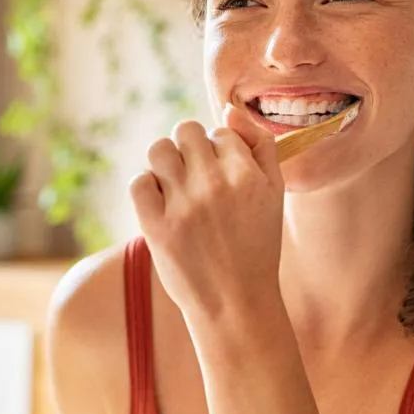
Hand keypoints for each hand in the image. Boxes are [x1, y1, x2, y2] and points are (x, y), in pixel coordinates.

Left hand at [129, 104, 284, 325]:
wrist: (236, 303)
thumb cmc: (257, 246)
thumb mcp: (275, 193)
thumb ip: (261, 146)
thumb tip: (229, 109)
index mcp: (247, 174)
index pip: (221, 131)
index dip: (220, 150)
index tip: (222, 175)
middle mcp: (214, 184)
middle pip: (186, 130)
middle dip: (190, 148)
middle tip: (196, 176)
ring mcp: (183, 206)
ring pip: (159, 150)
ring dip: (165, 162)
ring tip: (176, 185)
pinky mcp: (156, 227)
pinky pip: (138, 182)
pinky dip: (147, 187)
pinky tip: (162, 203)